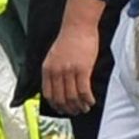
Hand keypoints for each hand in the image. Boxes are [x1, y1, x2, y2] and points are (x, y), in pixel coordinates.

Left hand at [41, 0, 103, 115]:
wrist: (78, 26)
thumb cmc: (68, 39)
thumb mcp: (53, 56)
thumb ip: (53, 70)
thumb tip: (58, 86)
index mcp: (47, 69)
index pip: (48, 94)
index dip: (55, 105)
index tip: (61, 109)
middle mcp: (56, 72)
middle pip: (61, 98)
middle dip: (68, 109)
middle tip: (75, 112)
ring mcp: (69, 71)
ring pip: (73, 97)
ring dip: (79, 106)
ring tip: (85, 108)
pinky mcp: (82, 70)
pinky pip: (84, 91)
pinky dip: (88, 99)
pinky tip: (91, 101)